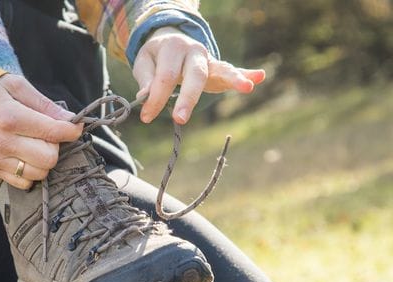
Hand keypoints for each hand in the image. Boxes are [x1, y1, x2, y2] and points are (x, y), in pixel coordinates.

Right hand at [0, 74, 82, 188]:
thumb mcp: (16, 86)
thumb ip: (44, 104)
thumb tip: (70, 119)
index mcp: (12, 118)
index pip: (54, 132)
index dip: (72, 130)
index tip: (74, 126)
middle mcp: (4, 142)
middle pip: (49, 158)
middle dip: (55, 146)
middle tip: (47, 134)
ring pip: (39, 173)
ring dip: (43, 160)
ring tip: (34, 144)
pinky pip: (24, 183)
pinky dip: (30, 172)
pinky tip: (24, 156)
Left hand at [133, 26, 265, 123]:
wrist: (170, 40)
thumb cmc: (156, 56)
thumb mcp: (145, 62)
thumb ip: (146, 78)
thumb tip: (145, 96)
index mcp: (173, 47)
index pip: (165, 76)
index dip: (155, 98)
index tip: (146, 117)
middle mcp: (194, 51)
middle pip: (194, 74)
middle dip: (188, 98)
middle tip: (179, 119)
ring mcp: (208, 59)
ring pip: (220, 69)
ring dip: (234, 79)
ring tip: (247, 88)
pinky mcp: (217, 68)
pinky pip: (232, 71)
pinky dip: (247, 74)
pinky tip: (259, 77)